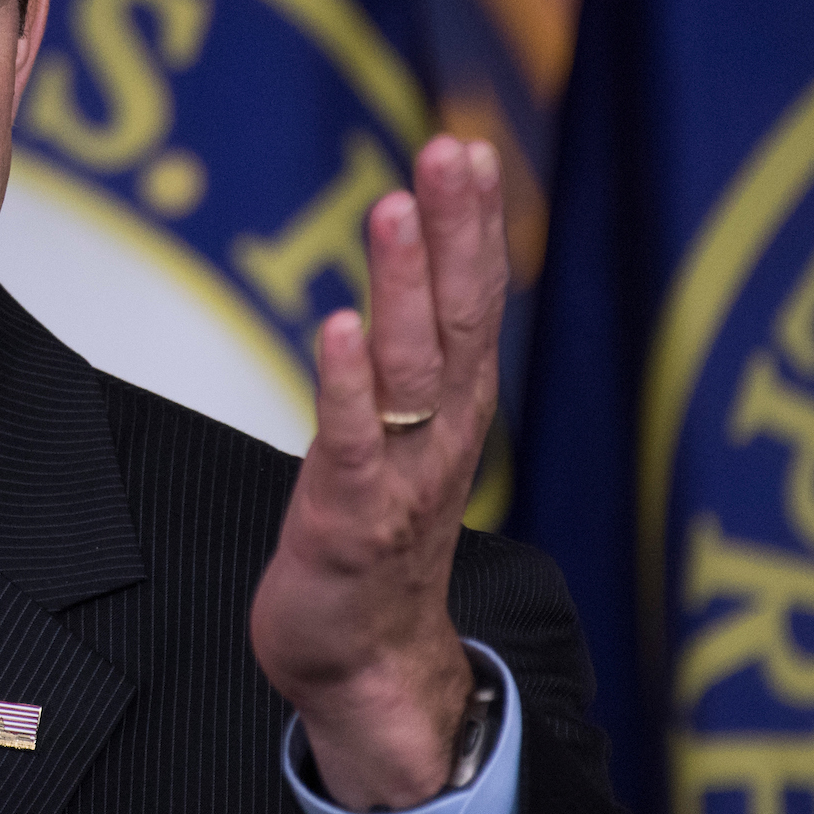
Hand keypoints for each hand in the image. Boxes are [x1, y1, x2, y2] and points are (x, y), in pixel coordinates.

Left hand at [248, 135, 507, 811]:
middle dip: (455, 231)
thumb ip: (413, 361)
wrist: (364, 666)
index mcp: (456, 412)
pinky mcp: (346, 520)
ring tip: (395, 209)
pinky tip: (338, 328)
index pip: (475, 303)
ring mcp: (399, 477)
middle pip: (459, 319)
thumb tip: (410, 275)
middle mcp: (441, 436)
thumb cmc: (375, 540)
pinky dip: (346, 385)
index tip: (470, 147)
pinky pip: (349, 442)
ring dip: (404, 287)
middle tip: (452, 150)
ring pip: (411, 369)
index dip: (473, 227)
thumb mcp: (407, 436)